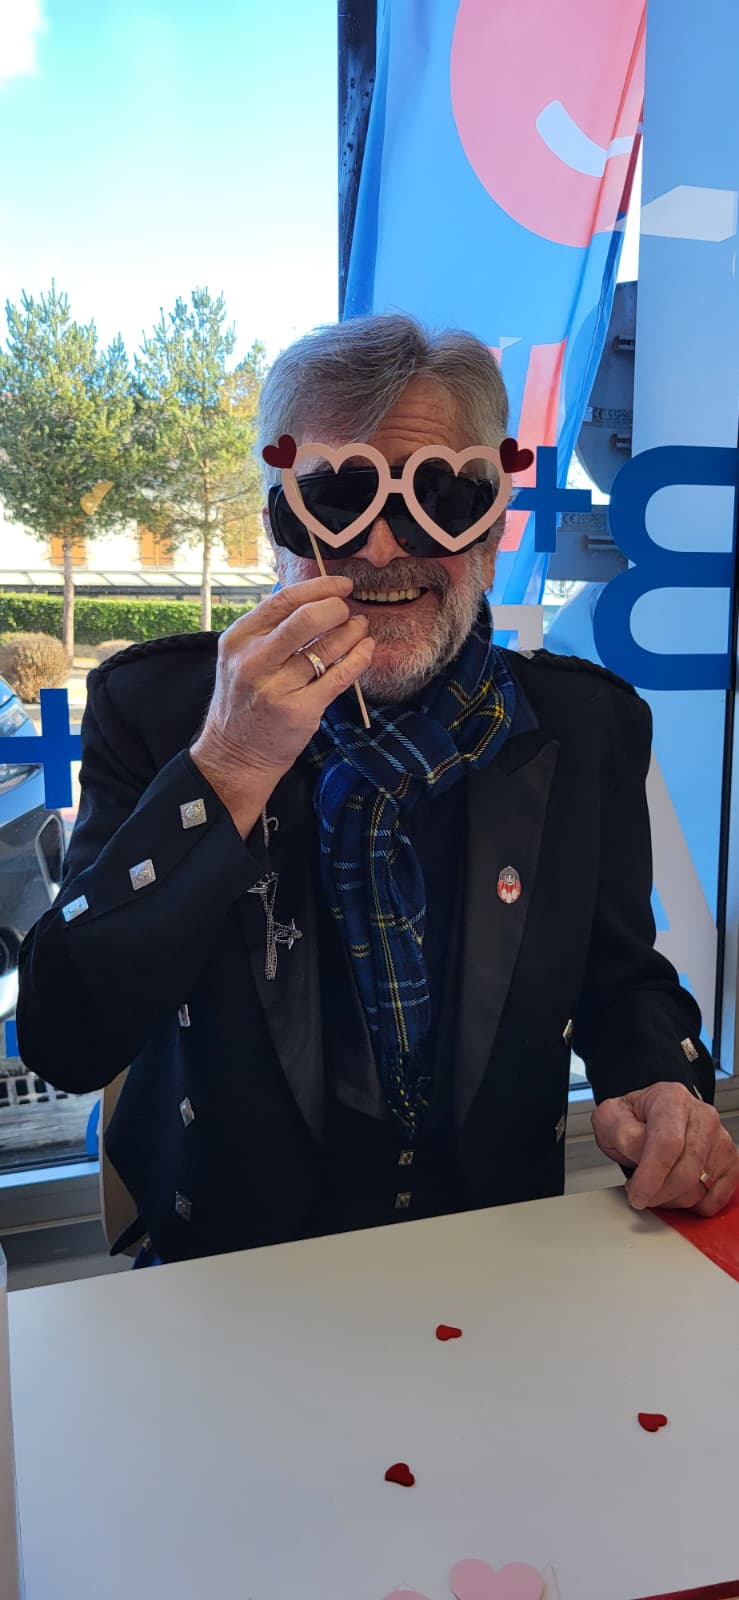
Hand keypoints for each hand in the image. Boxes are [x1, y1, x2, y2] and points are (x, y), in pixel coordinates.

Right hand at [191, 575, 374, 785]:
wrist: (235, 752)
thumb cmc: (245, 699)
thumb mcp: (241, 656)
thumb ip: (270, 629)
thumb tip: (316, 598)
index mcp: (239, 638)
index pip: (284, 600)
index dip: (319, 587)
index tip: (342, 585)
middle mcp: (254, 660)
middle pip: (306, 619)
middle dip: (337, 608)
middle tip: (349, 610)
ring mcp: (277, 687)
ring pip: (327, 647)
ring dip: (352, 631)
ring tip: (360, 627)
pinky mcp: (300, 710)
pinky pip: (339, 676)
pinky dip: (359, 658)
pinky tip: (366, 650)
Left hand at [591, 1081, 738, 1215]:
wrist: (651, 1119)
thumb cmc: (634, 1119)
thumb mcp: (611, 1118)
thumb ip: (621, 1131)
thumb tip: (639, 1149)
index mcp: (672, 1099)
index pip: (667, 1143)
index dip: (651, 1176)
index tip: (637, 1194)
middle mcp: (702, 1116)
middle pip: (686, 1170)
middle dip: (658, 1192)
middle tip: (640, 1192)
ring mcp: (719, 1139)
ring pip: (699, 1187)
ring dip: (672, 1198)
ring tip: (656, 1185)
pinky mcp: (729, 1162)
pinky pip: (716, 1198)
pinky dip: (693, 1205)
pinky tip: (677, 1192)